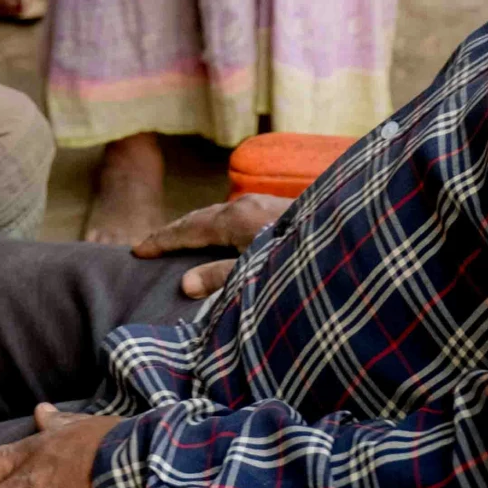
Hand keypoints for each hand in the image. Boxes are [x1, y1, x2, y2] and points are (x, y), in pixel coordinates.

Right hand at [132, 192, 291, 297]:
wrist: (350, 234)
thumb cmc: (303, 262)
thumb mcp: (257, 273)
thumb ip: (222, 277)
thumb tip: (184, 284)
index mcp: (234, 220)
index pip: (186, 230)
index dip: (161, 240)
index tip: (137, 249)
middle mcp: (244, 206)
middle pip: (198, 217)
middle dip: (173, 231)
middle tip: (149, 243)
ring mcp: (262, 203)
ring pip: (217, 214)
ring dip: (195, 227)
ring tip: (178, 240)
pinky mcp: (277, 208)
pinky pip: (234, 214)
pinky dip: (215, 225)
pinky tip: (220, 236)